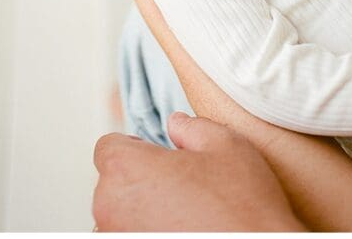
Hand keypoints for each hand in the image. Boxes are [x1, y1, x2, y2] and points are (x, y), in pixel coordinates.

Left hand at [92, 113, 302, 231]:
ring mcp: (118, 235)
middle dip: (140, 180)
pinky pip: (131, 235)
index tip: (160, 159)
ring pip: (121, 215)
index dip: (136, 149)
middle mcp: (109, 205)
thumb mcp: (226, 145)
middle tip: (180, 188)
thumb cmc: (242, 209)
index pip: (109, 146)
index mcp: (125, 168)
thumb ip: (192, 127)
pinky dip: (148, 232)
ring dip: (142, 212)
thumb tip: (176, 124)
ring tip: (183, 215)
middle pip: (113, 182)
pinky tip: (181, 231)